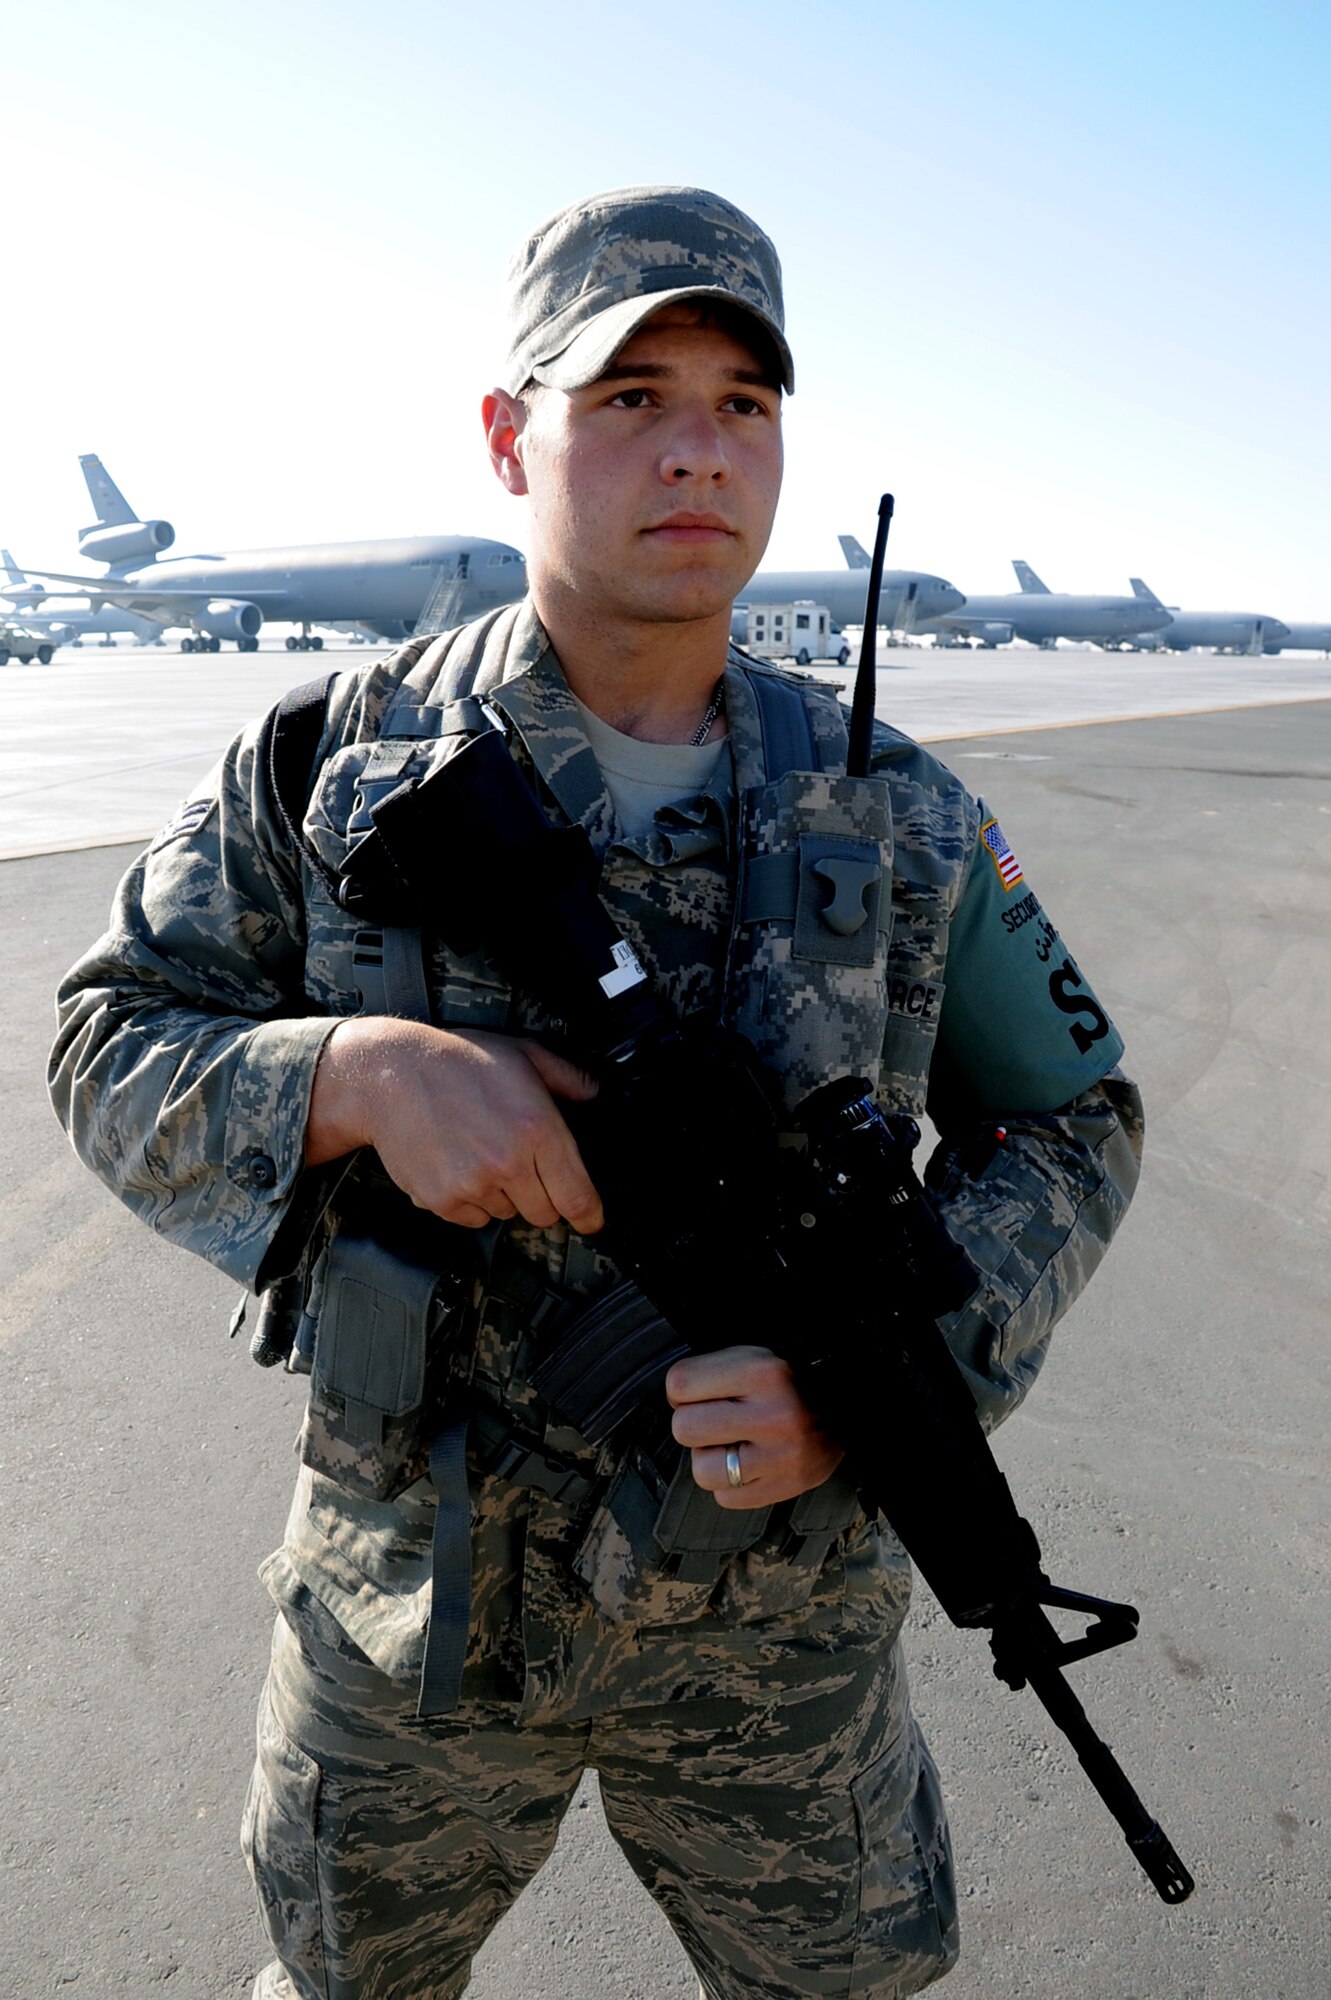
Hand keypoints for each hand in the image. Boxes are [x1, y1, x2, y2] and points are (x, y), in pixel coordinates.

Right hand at [306, 1017, 602, 1232]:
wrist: (389, 1074)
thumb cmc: (456, 1061)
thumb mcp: (522, 1053)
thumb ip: (566, 1076)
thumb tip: (593, 1093)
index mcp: (538, 1129)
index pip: (578, 1197)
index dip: (590, 1216)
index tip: (591, 1221)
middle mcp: (509, 1163)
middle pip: (545, 1214)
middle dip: (542, 1197)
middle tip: (523, 1167)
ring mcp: (474, 1185)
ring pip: (507, 1214)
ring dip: (504, 1196)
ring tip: (482, 1154)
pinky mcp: (442, 1199)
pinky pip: (472, 1218)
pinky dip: (471, 1201)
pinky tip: (460, 1165)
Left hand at [665, 1345, 843, 1507]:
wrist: (846, 1413)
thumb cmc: (788, 1385)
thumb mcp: (755, 1358)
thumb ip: (711, 1372)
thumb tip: (672, 1399)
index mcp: (763, 1373)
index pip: (680, 1384)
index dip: (682, 1390)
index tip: (700, 1393)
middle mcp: (774, 1415)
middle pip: (684, 1428)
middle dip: (693, 1423)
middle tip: (715, 1420)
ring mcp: (780, 1457)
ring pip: (702, 1470)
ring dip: (709, 1458)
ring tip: (730, 1444)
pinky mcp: (784, 1488)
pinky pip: (724, 1498)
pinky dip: (728, 1484)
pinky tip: (746, 1464)